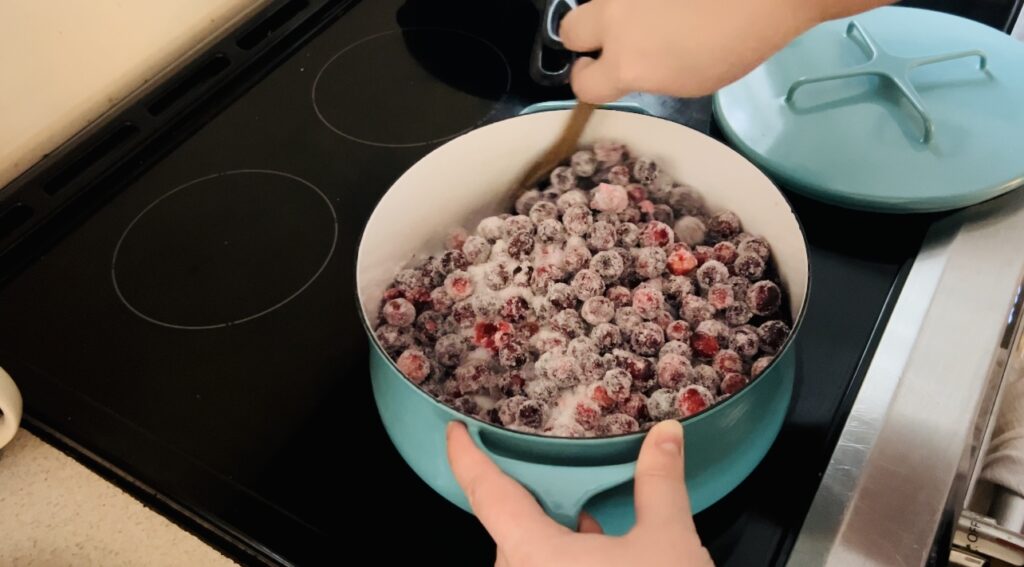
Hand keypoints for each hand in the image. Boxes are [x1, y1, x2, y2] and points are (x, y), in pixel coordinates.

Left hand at [446, 419, 714, 566]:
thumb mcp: (667, 543)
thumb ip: (659, 483)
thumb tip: (667, 433)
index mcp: (532, 555)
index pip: (486, 494)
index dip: (466, 458)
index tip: (452, 432)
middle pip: (512, 532)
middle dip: (536, 507)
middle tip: (558, 480)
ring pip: (529, 561)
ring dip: (554, 542)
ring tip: (592, 526)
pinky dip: (562, 564)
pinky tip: (599, 558)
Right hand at [558, 0, 892, 102]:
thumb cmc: (738, 43)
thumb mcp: (689, 82)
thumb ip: (648, 75)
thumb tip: (635, 66)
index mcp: (627, 64)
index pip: (582, 84)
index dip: (589, 81)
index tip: (599, 74)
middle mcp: (614, 21)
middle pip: (569, 30)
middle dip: (586, 38)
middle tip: (615, 40)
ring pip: (599, 1)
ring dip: (618, 11)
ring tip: (654, 13)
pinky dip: (643, 0)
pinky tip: (673, 2)